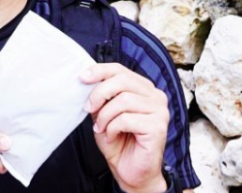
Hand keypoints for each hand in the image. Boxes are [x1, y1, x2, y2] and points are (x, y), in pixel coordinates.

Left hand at [81, 64, 169, 192]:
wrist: (130, 171)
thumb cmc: (118, 141)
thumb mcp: (104, 112)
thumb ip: (101, 95)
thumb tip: (86, 78)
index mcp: (144, 88)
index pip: (120, 70)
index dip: (99, 71)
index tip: (82, 78)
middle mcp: (156, 96)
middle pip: (122, 80)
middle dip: (99, 94)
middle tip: (88, 109)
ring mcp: (160, 110)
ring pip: (123, 100)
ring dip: (105, 116)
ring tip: (102, 128)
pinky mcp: (158, 126)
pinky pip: (126, 119)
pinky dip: (112, 128)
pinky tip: (112, 136)